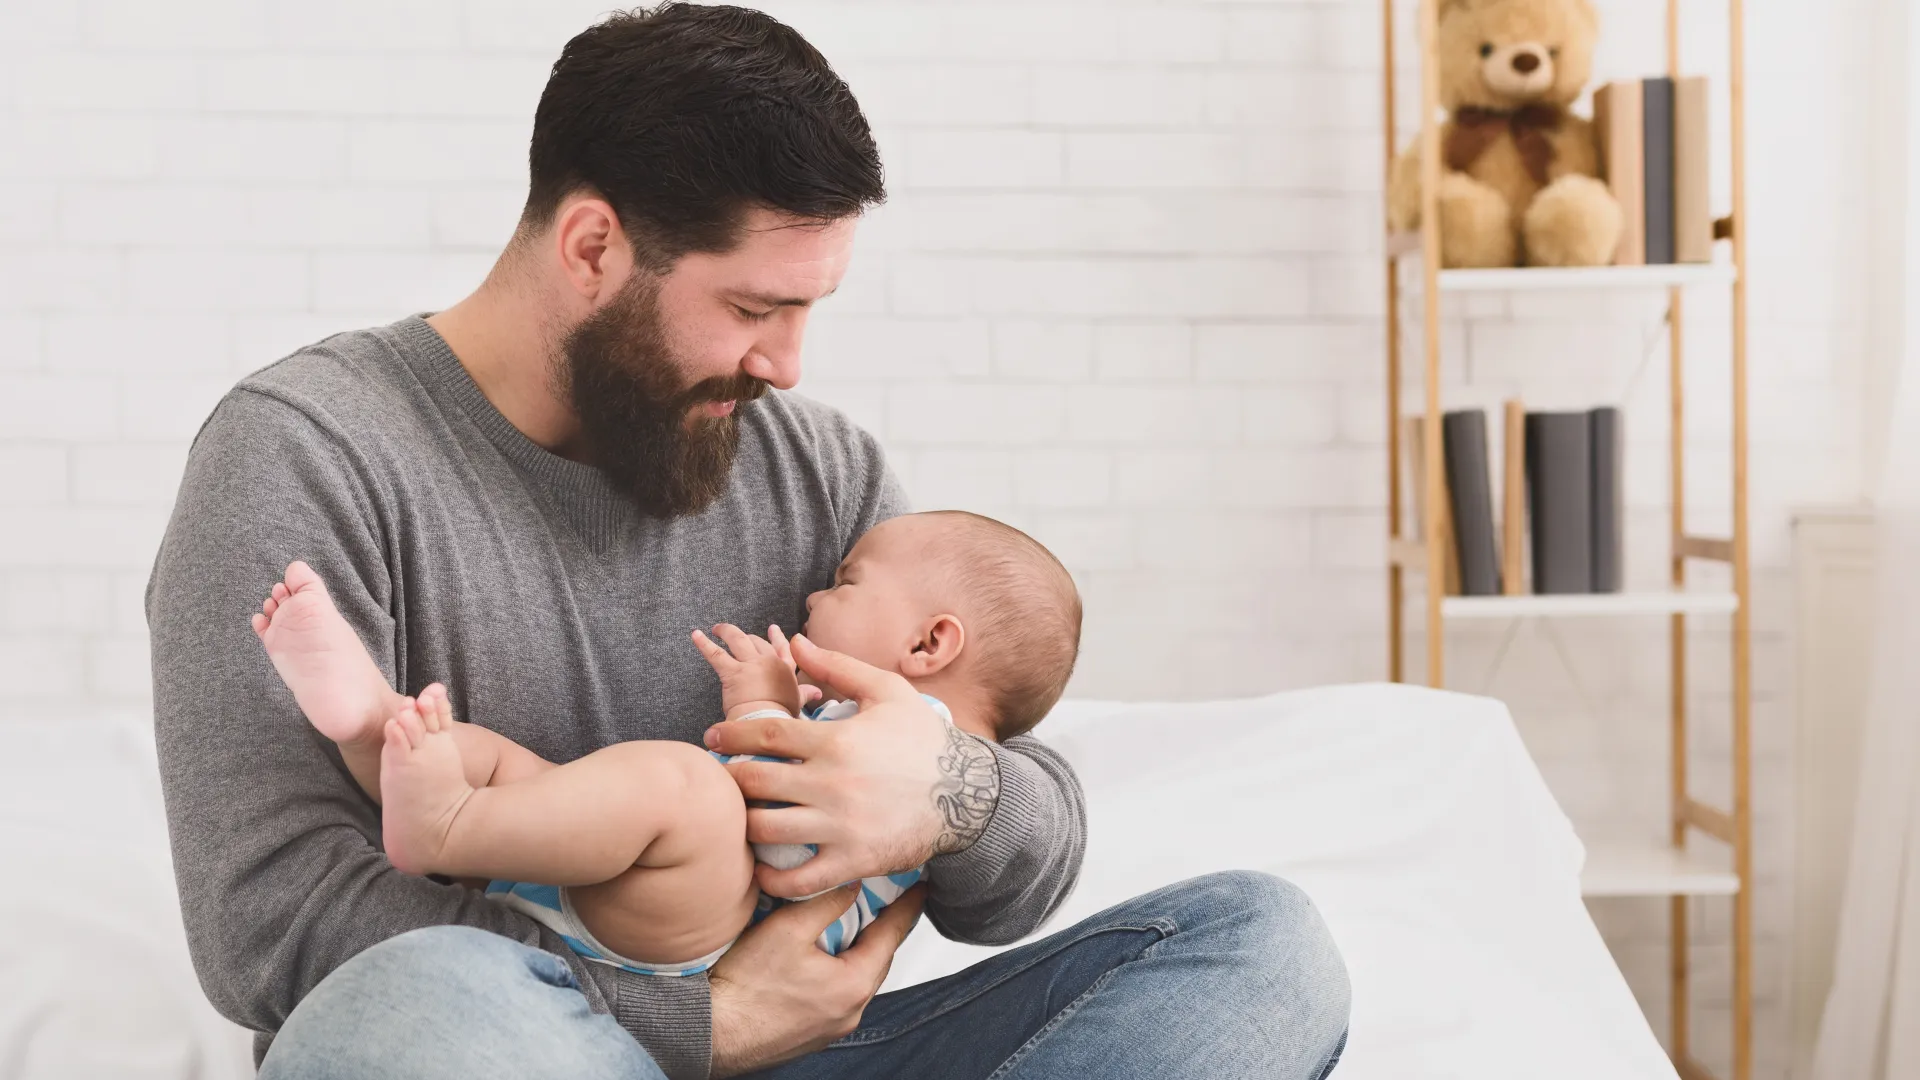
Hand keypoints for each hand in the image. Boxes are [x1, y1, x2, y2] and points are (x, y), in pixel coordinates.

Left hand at [692, 623, 803, 719]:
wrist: (767, 724)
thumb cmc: (782, 718)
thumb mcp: (797, 703)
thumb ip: (804, 694)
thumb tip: (816, 692)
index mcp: (785, 670)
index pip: (782, 649)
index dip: (777, 638)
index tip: (773, 629)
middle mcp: (769, 663)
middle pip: (757, 642)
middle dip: (747, 637)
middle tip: (737, 635)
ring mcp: (751, 666)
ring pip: (737, 640)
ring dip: (726, 632)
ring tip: (717, 628)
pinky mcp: (733, 672)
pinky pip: (716, 654)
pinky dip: (704, 643)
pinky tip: (696, 635)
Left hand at [704, 635, 1001, 896]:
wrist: (967, 795)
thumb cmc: (924, 741)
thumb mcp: (888, 692)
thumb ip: (838, 666)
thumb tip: (796, 642)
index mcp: (837, 740)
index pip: (765, 735)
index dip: (730, 735)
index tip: (713, 738)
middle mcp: (833, 784)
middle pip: (755, 782)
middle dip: (729, 779)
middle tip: (722, 779)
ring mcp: (840, 826)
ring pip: (766, 830)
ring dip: (744, 824)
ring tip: (741, 817)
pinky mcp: (851, 861)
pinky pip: (797, 880)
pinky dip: (771, 879)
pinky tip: (762, 868)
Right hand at [709, 883, 925, 1076]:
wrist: (712, 1032)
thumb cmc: (744, 987)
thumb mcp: (789, 928)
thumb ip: (827, 901)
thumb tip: (851, 884)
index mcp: (854, 984)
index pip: (891, 935)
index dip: (906, 907)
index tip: (920, 888)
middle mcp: (850, 1012)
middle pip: (876, 959)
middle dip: (880, 928)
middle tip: (885, 900)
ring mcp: (832, 1027)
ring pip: (855, 978)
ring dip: (855, 951)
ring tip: (849, 923)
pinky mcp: (812, 1034)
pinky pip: (836, 995)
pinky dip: (836, 972)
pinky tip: (819, 958)